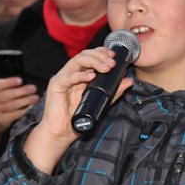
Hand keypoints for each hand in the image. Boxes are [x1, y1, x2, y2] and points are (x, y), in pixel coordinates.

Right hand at [0, 77, 39, 146]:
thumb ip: (8, 86)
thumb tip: (25, 83)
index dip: (9, 82)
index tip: (20, 80)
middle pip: (6, 95)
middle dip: (21, 91)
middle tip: (33, 88)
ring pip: (11, 106)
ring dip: (25, 101)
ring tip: (34, 98)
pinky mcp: (1, 121)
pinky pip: (14, 115)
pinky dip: (23, 111)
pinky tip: (31, 107)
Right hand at [23, 47, 132, 174]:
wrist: (62, 132)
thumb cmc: (77, 117)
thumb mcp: (101, 101)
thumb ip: (114, 91)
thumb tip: (129, 81)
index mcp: (80, 74)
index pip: (91, 56)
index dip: (102, 53)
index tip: (114, 56)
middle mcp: (71, 73)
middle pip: (84, 55)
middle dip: (100, 56)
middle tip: (112, 63)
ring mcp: (63, 77)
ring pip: (77, 61)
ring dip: (93, 62)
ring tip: (106, 68)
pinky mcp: (56, 85)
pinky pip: (68, 76)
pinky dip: (80, 75)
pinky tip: (91, 76)